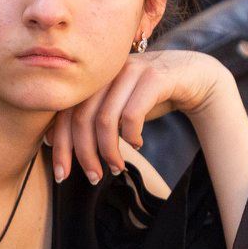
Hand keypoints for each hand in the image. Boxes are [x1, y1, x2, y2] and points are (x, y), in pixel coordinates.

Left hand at [50, 49, 236, 183]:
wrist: (194, 77)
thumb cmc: (149, 96)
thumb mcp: (117, 106)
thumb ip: (91, 117)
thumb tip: (53, 141)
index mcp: (93, 79)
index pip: (64, 113)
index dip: (60, 146)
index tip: (61, 174)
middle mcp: (107, 72)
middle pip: (81, 118)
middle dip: (84, 154)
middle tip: (93, 177)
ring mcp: (130, 71)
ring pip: (105, 119)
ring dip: (108, 151)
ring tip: (116, 167)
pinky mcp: (154, 78)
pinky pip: (132, 114)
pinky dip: (131, 136)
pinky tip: (138, 144)